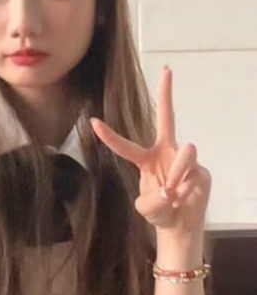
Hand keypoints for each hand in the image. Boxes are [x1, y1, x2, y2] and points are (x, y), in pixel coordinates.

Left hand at [89, 66, 210, 232]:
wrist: (181, 223)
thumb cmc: (159, 210)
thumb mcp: (146, 208)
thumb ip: (151, 201)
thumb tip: (168, 190)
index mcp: (146, 159)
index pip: (125, 146)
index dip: (109, 135)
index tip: (93, 122)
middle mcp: (165, 152)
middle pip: (167, 117)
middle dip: (166, 93)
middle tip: (166, 70)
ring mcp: (184, 159)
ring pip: (185, 153)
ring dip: (177, 174)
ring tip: (173, 194)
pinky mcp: (200, 170)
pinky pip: (193, 172)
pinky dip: (185, 189)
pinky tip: (184, 197)